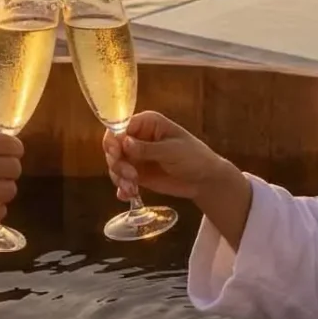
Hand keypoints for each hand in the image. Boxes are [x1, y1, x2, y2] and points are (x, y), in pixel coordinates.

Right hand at [105, 111, 251, 241]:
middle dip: (118, 163)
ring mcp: (136, 157)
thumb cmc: (194, 157)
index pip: (120, 127)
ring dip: (120, 178)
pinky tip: (128, 195)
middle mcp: (137, 138)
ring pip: (115, 165)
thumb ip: (147, 148)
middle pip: (113, 147)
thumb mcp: (171, 151)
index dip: (113, 140)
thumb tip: (124, 142)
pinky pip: (122, 180)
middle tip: (132, 176)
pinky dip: (122, 188)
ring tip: (133, 188)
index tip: (115, 154)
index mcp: (146, 123)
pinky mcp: (137, 174)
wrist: (204, 180)